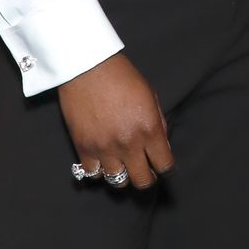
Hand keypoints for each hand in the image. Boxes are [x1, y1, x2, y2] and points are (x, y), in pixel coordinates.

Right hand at [57, 52, 173, 190]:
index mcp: (149, 129)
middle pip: (142, 181)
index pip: (164, 166)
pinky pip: (93, 173)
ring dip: (122, 174)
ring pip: (118, 182)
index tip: (161, 165)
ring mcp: (105, 148)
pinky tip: (101, 160)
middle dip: (146, 178)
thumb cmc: (121, 77)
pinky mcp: (83, 147)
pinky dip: (98, 170)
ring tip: (121, 164)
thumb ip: (159, 124)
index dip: (164, 168)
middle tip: (143, 170)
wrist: (87, 66)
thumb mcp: (150, 96)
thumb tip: (162, 147)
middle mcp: (129, 143)